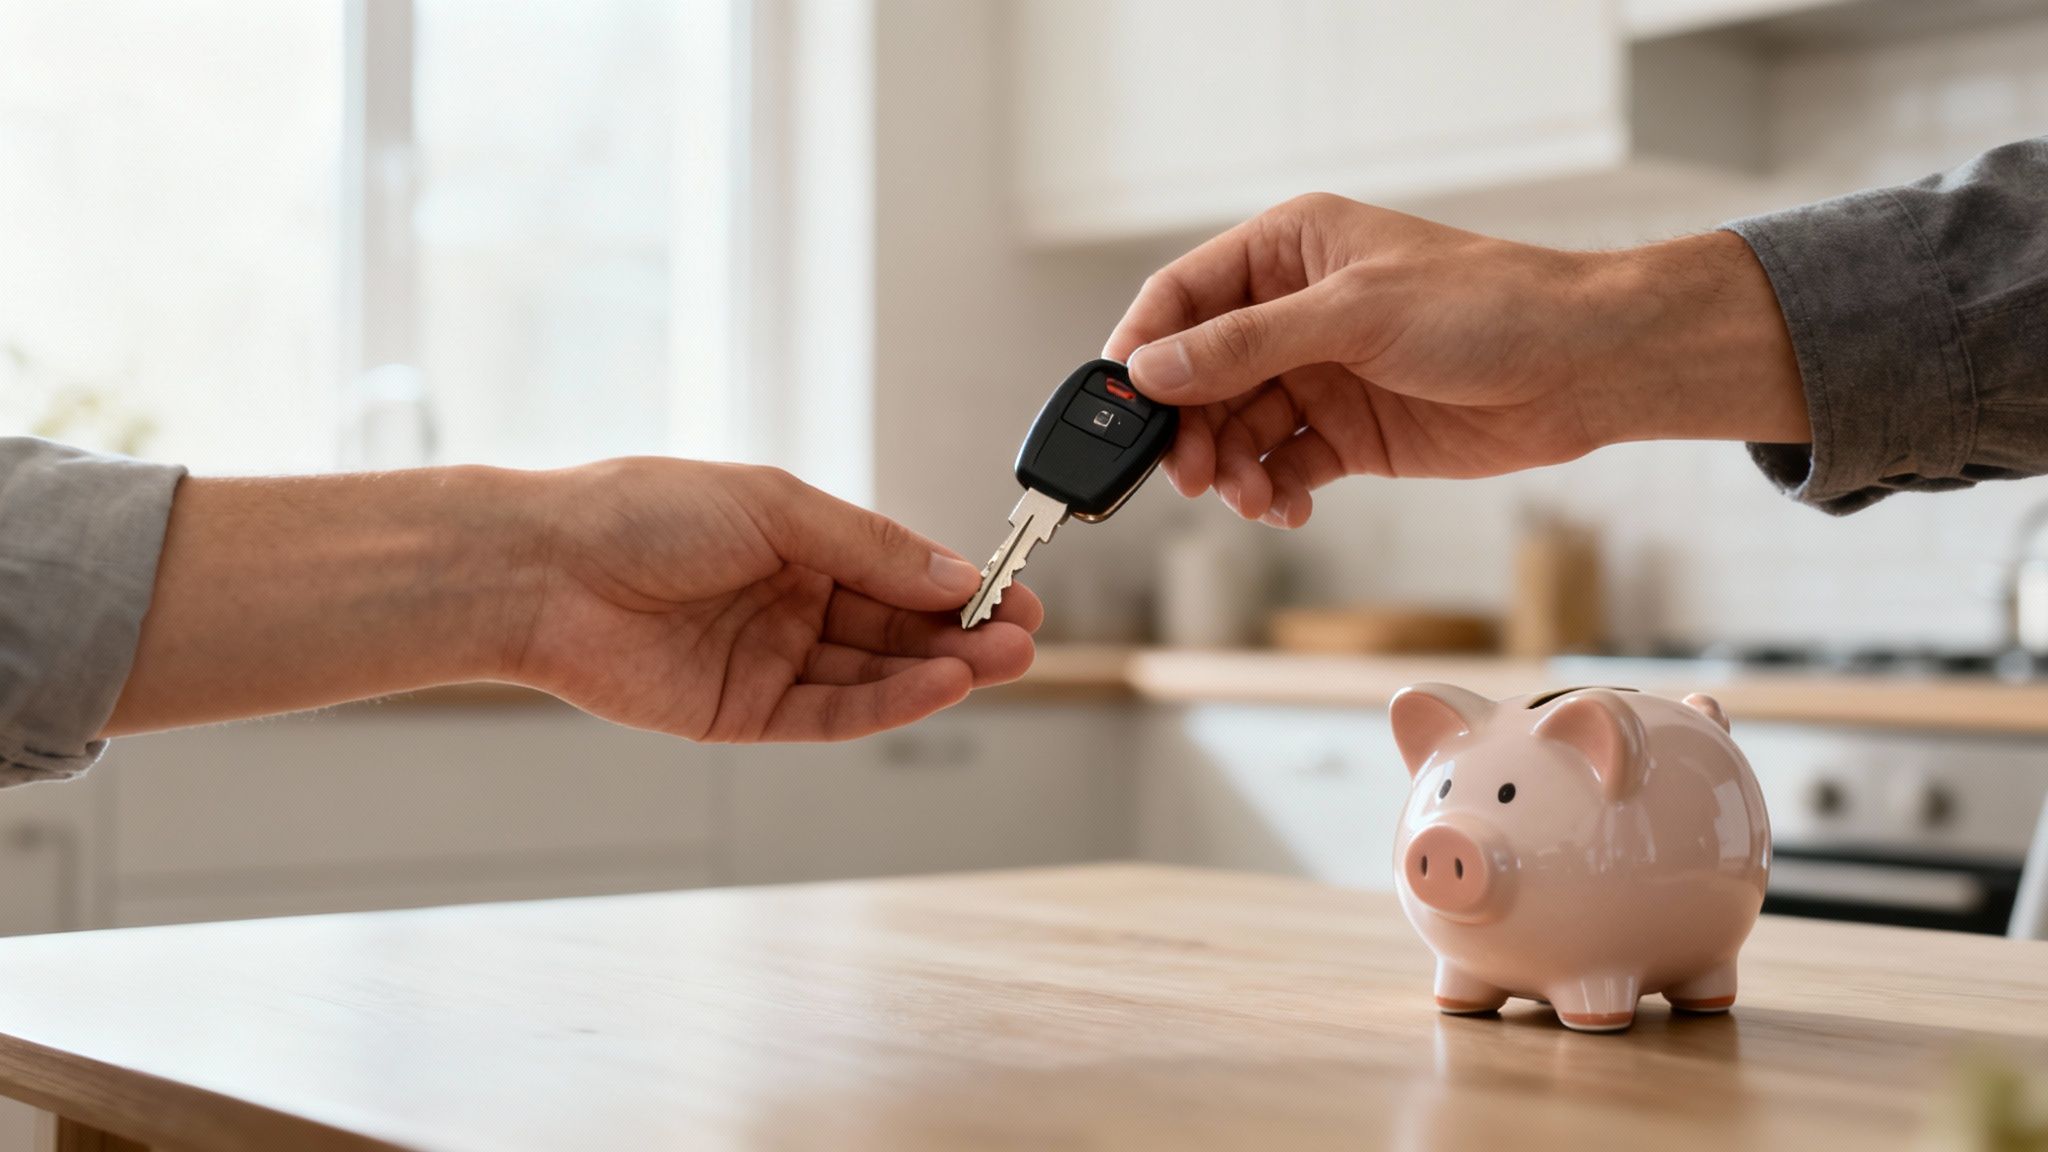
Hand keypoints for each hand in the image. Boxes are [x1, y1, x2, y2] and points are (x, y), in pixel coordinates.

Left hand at [511, 458, 1039, 741]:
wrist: (543, 571)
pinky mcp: (744, 713)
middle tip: (1024, 640)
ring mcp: (768, 660)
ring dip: (938, 671)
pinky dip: (887, 705)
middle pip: (895, 628)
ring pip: (872, 674)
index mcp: (797, 542)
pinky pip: (830, 714)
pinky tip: (936, 685)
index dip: (959, 586)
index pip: (898, 570)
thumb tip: (955, 573)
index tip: (1018, 595)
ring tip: (998, 664)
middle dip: (962, 634)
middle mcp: (788, 602)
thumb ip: (870, 547)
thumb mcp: (775, 507)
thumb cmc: (639, 514)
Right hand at [1103, 193, 1807, 526]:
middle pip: (1199, 375)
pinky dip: (1271, 492)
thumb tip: (1151, 369)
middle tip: (1191, 475)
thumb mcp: (1353, 316)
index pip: (1183, 297)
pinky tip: (1285, 507)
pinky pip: (1280, 466)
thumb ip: (1245, 346)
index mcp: (1290, 251)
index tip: (1119, 411)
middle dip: (1187, 428)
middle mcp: (1294, 312)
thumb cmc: (1487, 308)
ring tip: (1251, 495)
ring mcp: (1320, 375)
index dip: (1143, 352)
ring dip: (1230, 469)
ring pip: (1235, 429)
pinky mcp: (1348, 434)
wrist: (1584, 368)